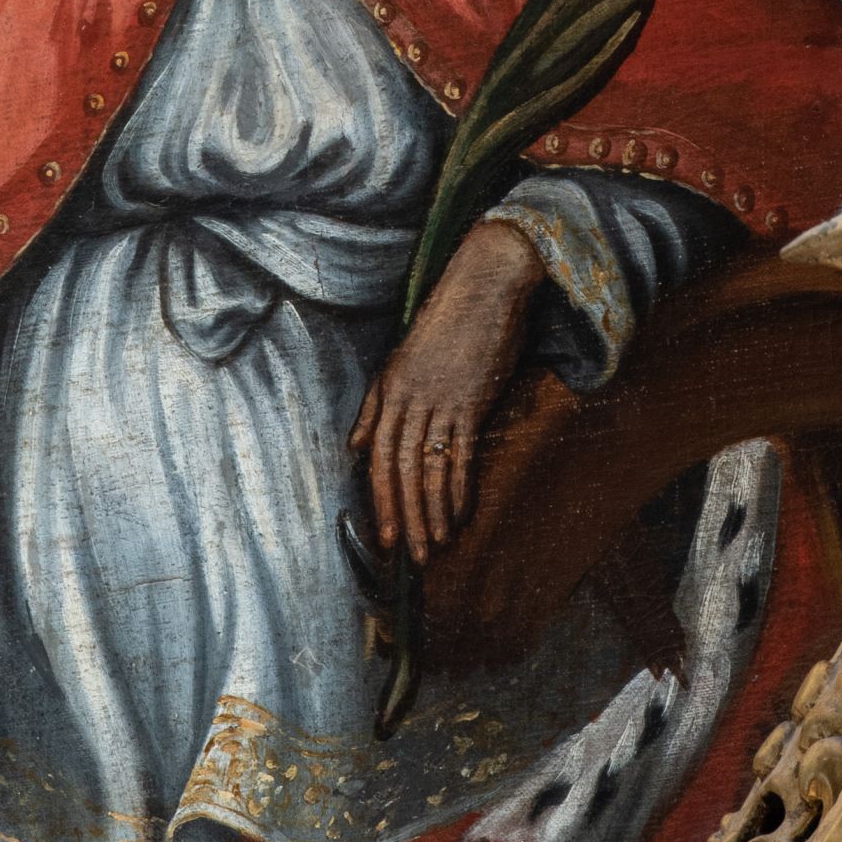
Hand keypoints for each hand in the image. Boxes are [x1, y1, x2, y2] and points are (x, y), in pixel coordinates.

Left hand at [353, 218, 540, 564]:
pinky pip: (462, 453)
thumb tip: (356, 446)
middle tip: (412, 555)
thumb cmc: (446, 322)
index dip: (381, 499)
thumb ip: (376, 404)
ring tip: (436, 546)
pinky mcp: (472, 399)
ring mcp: (441, 400)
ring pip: (430, 468)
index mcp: (389, 390)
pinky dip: (461, 487)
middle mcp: (410, 399)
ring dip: (433, 511)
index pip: (378, 456)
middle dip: (406, 516)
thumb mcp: (401, 360)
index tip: (386, 536)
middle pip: (402, 469)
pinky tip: (461, 513)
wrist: (485, 285)